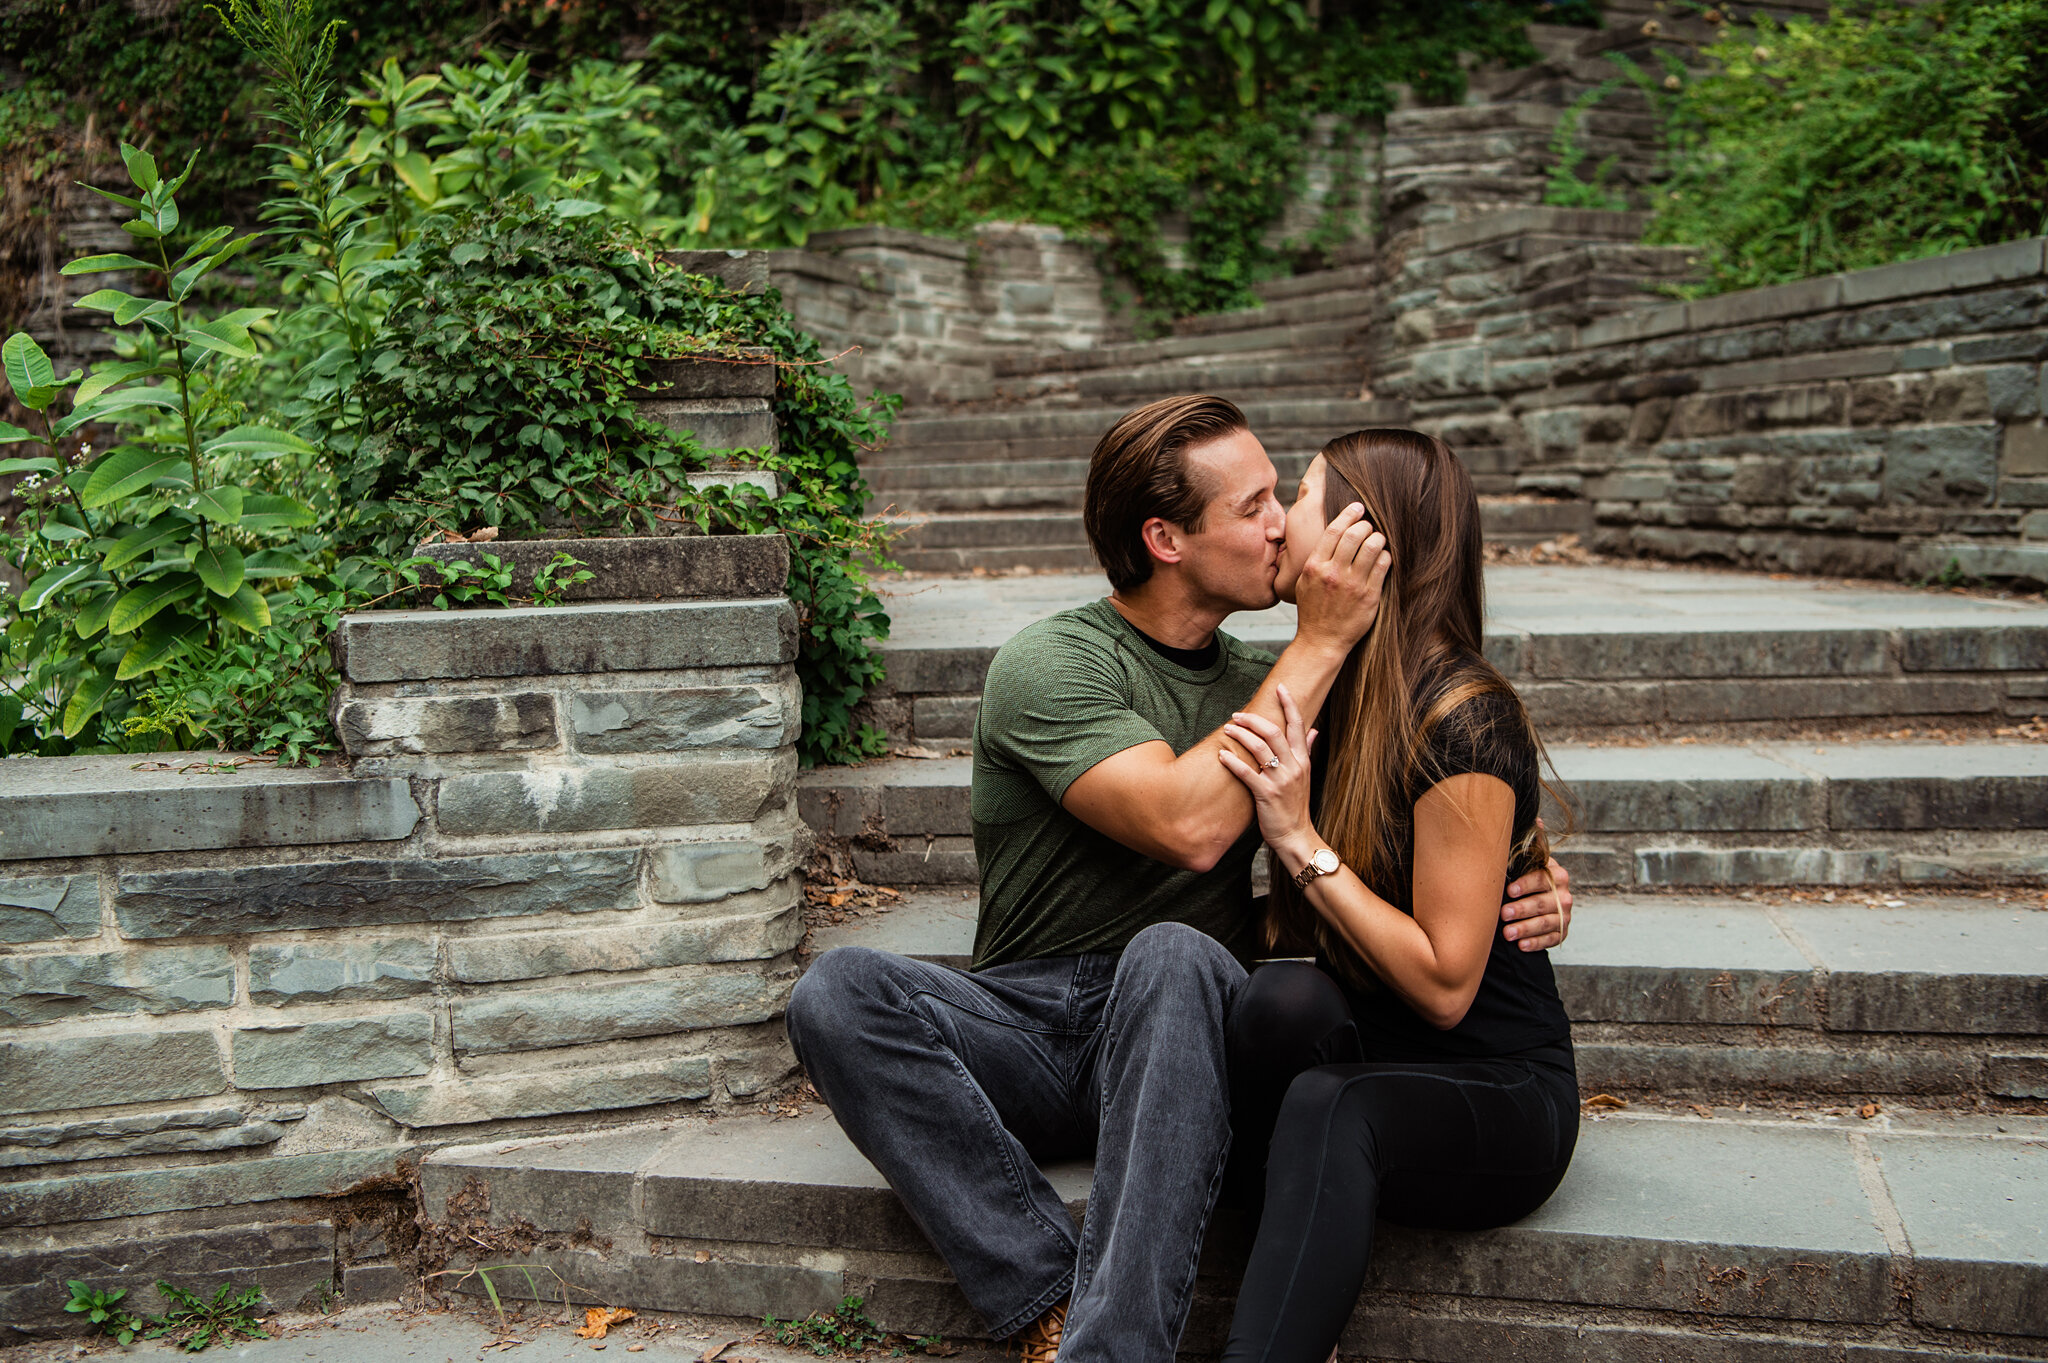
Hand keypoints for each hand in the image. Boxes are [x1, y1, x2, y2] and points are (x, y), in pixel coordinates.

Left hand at [1217, 683, 1318, 853]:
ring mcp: (1280, 780)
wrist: (1297, 835)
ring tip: (1228, 729)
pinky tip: (1221, 755)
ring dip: (1241, 735)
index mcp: (1303, 760)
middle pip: (1274, 732)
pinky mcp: (1267, 794)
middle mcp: (1293, 766)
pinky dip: (1232, 762)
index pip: (1298, 725)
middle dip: (1254, 720)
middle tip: (1237, 715)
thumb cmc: (1296, 804)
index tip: (1280, 688)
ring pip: (1260, 748)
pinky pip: (1247, 773)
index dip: (1289, 704)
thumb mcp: (1306, 775)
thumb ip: (1307, 750)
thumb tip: (1313, 729)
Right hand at [1291, 501, 1392, 656]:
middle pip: (1355, 534)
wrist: (1321, 640)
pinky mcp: (1369, 596)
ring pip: (1372, 546)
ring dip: (1378, 538)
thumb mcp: (1304, 581)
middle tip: (1368, 527)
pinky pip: (1383, 565)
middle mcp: (1333, 573)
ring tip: (1377, 540)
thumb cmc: (1313, 610)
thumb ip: (1316, 558)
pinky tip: (1383, 557)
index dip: (1348, 514)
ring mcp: (1352, 584)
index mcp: (1315, 566)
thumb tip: (1330, 535)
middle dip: (1365, 525)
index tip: (1357, 507)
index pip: (1334, 530)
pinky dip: (1385, 556)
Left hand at [1501, 840, 1570, 950]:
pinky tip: (1521, 945)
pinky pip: (1551, 939)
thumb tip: (1535, 818)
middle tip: (1503, 914)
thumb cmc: (1529, 877)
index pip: (1542, 879)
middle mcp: (1564, 894)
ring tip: (1507, 933)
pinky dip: (1536, 943)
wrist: (1543, 899)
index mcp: (1556, 874)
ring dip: (1526, 929)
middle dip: (1523, 909)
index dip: (1526, 885)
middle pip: (1543, 903)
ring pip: (1546, 923)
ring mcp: (1565, 915)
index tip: (1509, 891)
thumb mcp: (1530, 861)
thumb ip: (1532, 844)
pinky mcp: (1562, 932)